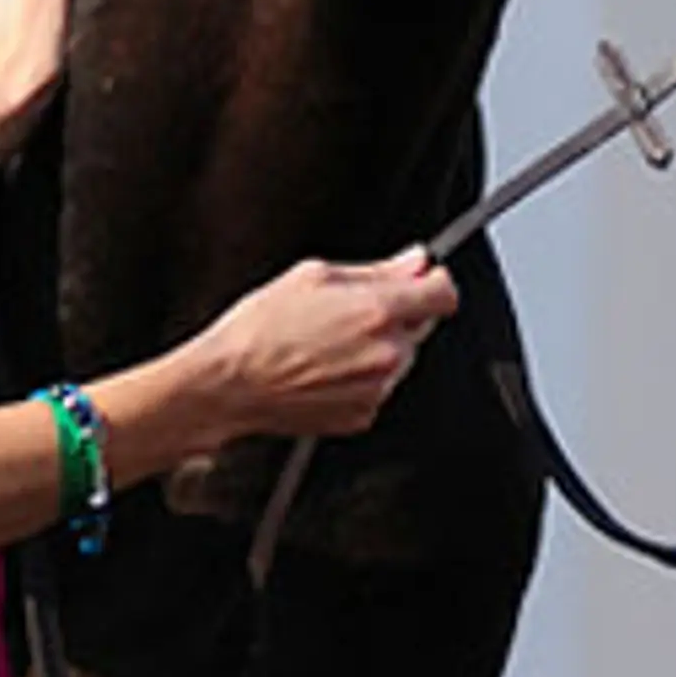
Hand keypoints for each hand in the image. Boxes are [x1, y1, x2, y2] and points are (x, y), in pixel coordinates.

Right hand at [199, 247, 458, 439]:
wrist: (231, 384)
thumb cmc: (261, 328)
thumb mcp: (315, 276)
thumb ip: (378, 269)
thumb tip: (415, 260)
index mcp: (378, 312)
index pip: (444, 294)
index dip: (433, 283)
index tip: (422, 281)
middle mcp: (387, 353)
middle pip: (422, 325)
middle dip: (398, 314)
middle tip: (349, 311)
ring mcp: (378, 389)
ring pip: (401, 357)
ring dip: (379, 346)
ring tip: (329, 342)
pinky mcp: (364, 415)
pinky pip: (380, 386)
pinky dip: (363, 376)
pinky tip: (325, 367)